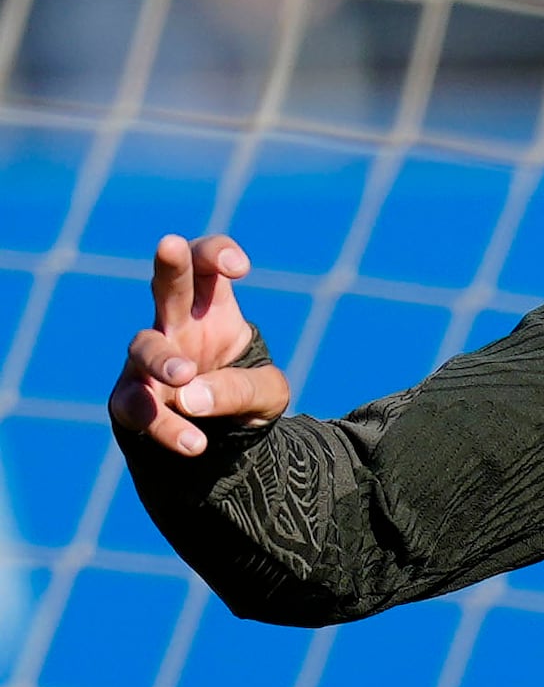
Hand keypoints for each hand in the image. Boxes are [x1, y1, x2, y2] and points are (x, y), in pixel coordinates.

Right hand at [114, 234, 285, 458]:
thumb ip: (244, 388)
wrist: (219, 441)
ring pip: (144, 346)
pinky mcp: (131, 399)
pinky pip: (136, 406)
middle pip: (167, 285)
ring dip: (161, 357)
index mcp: (212, 310)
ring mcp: (147, 362)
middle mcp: (174, 327)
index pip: (207, 267)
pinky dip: (162, 424)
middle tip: (170, 244)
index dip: (215, 254)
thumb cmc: (243, 397)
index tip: (239, 268)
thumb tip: (191, 396)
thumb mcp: (269, 394)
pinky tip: (192, 443)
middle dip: (169, 264)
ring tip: (184, 374)